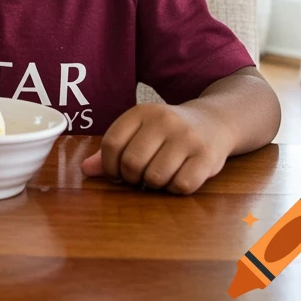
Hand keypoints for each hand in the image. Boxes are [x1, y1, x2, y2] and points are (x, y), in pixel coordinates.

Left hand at [80, 102, 232, 194]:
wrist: (214, 122)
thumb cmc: (168, 131)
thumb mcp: (140, 130)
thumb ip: (113, 149)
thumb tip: (86, 170)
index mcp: (142, 112)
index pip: (111, 143)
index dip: (108, 165)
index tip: (116, 173)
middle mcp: (164, 121)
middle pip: (132, 162)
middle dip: (131, 178)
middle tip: (139, 178)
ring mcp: (187, 138)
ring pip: (155, 177)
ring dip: (153, 185)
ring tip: (158, 176)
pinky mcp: (206, 157)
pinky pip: (181, 186)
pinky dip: (175, 189)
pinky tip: (176, 178)